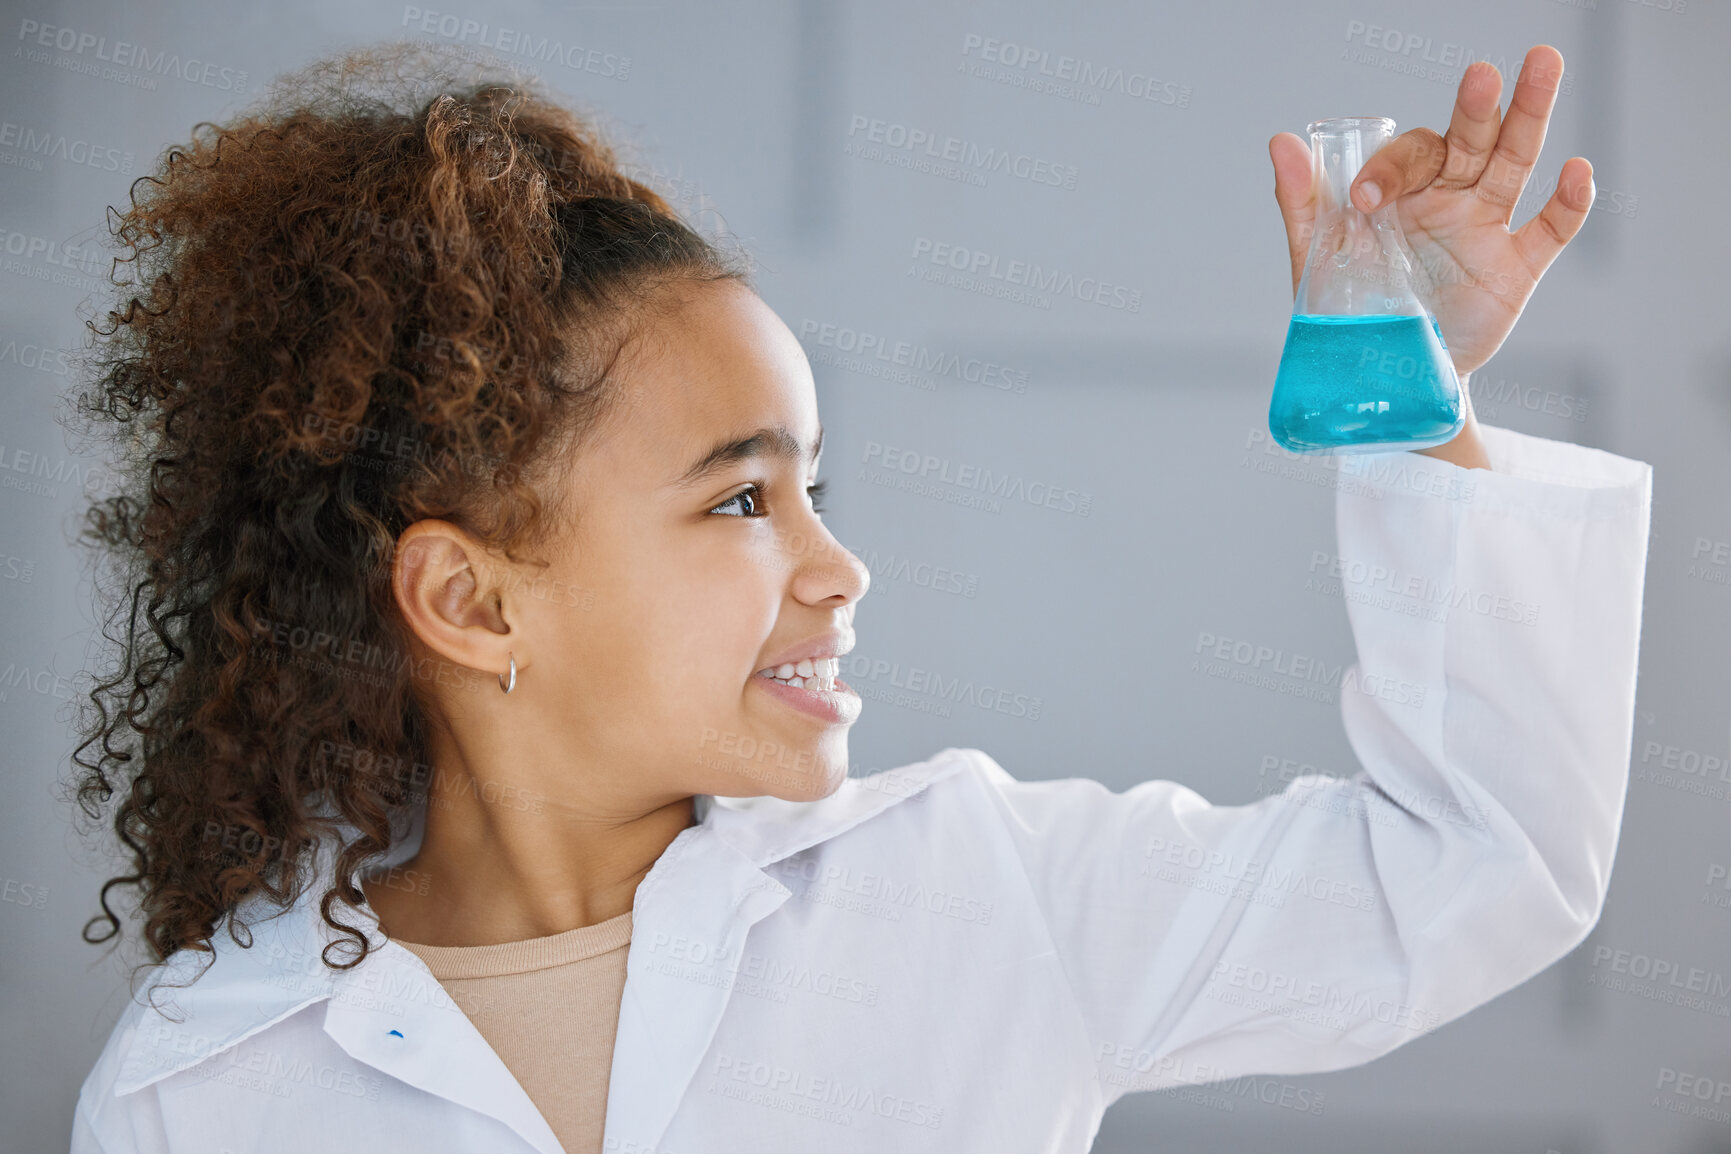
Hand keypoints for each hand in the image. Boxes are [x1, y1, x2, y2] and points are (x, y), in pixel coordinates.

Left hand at [1269, 45, 1593, 378]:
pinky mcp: (1517, 268)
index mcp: (1404, 190)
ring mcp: (1487, 228)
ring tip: (1542, 66)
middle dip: (1476, 108)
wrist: (1387, 376)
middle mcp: (1450, 197)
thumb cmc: (1355, 310)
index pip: (1408, 155)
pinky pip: (1551, 230)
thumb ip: (1305, 202)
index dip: (1390, 167)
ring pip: (1514, 163)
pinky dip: (1569, 201)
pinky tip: (1577, 170)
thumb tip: (1281, 141)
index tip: (1363, 197)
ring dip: (1529, 118)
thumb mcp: (1320, 259)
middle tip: (1481, 75)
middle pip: (1470, 139)